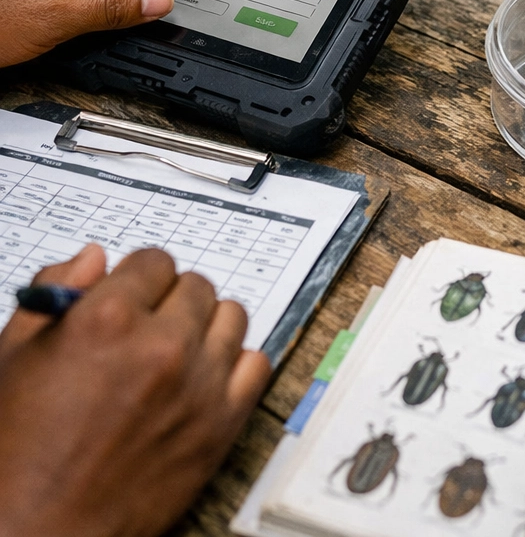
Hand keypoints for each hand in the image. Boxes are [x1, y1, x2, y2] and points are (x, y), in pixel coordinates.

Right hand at [0, 248, 270, 536]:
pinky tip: (205, 377)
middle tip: (147, 328)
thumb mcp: (11, 359)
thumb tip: (92, 258)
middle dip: (170, 300)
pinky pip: (257, 364)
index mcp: (107, 320)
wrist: (32, 535)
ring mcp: (200, 385)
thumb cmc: (14, 455)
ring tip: (176, 351)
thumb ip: (53, 294)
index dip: (137, 278)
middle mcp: (162, 345)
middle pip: (196, 286)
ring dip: (206, 327)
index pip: (155, 260)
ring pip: (231, 317)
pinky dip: (235, 365)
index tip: (131, 295)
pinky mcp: (222, 425)